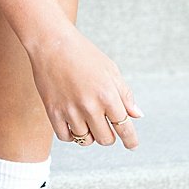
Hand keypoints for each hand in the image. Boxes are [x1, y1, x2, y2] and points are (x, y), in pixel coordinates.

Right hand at [26, 24, 142, 148]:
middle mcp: (90, 106)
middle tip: (105, 127)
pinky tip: (73, 125)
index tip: (132, 146)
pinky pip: (65, 137)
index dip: (130, 140)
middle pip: (105, 139)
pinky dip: (71, 135)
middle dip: (109, 136)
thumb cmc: (83, 54)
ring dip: (90, 135)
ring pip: (85, 140)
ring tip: (87, 123)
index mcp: (108, 96)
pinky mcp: (53, 111)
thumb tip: (137, 115)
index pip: (124, 128)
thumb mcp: (111, 70)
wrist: (51, 43)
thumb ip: (125, 95)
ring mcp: (70, 110)